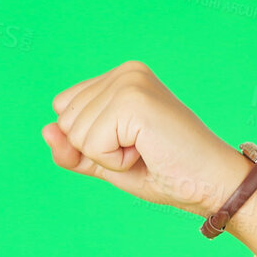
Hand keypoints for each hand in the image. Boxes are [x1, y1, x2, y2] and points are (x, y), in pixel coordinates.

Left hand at [41, 60, 247, 218]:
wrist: (210, 184)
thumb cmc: (165, 171)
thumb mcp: (106, 162)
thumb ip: (72, 149)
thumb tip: (46, 130)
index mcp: (120, 77)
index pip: (63, 108)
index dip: (85, 141)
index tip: (130, 144)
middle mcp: (125, 72)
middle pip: (65, 121)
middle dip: (96, 151)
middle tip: (141, 150)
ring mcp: (130, 82)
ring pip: (75, 134)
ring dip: (107, 157)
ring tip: (146, 150)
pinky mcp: (133, 101)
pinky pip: (91, 145)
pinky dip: (115, 162)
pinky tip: (146, 152)